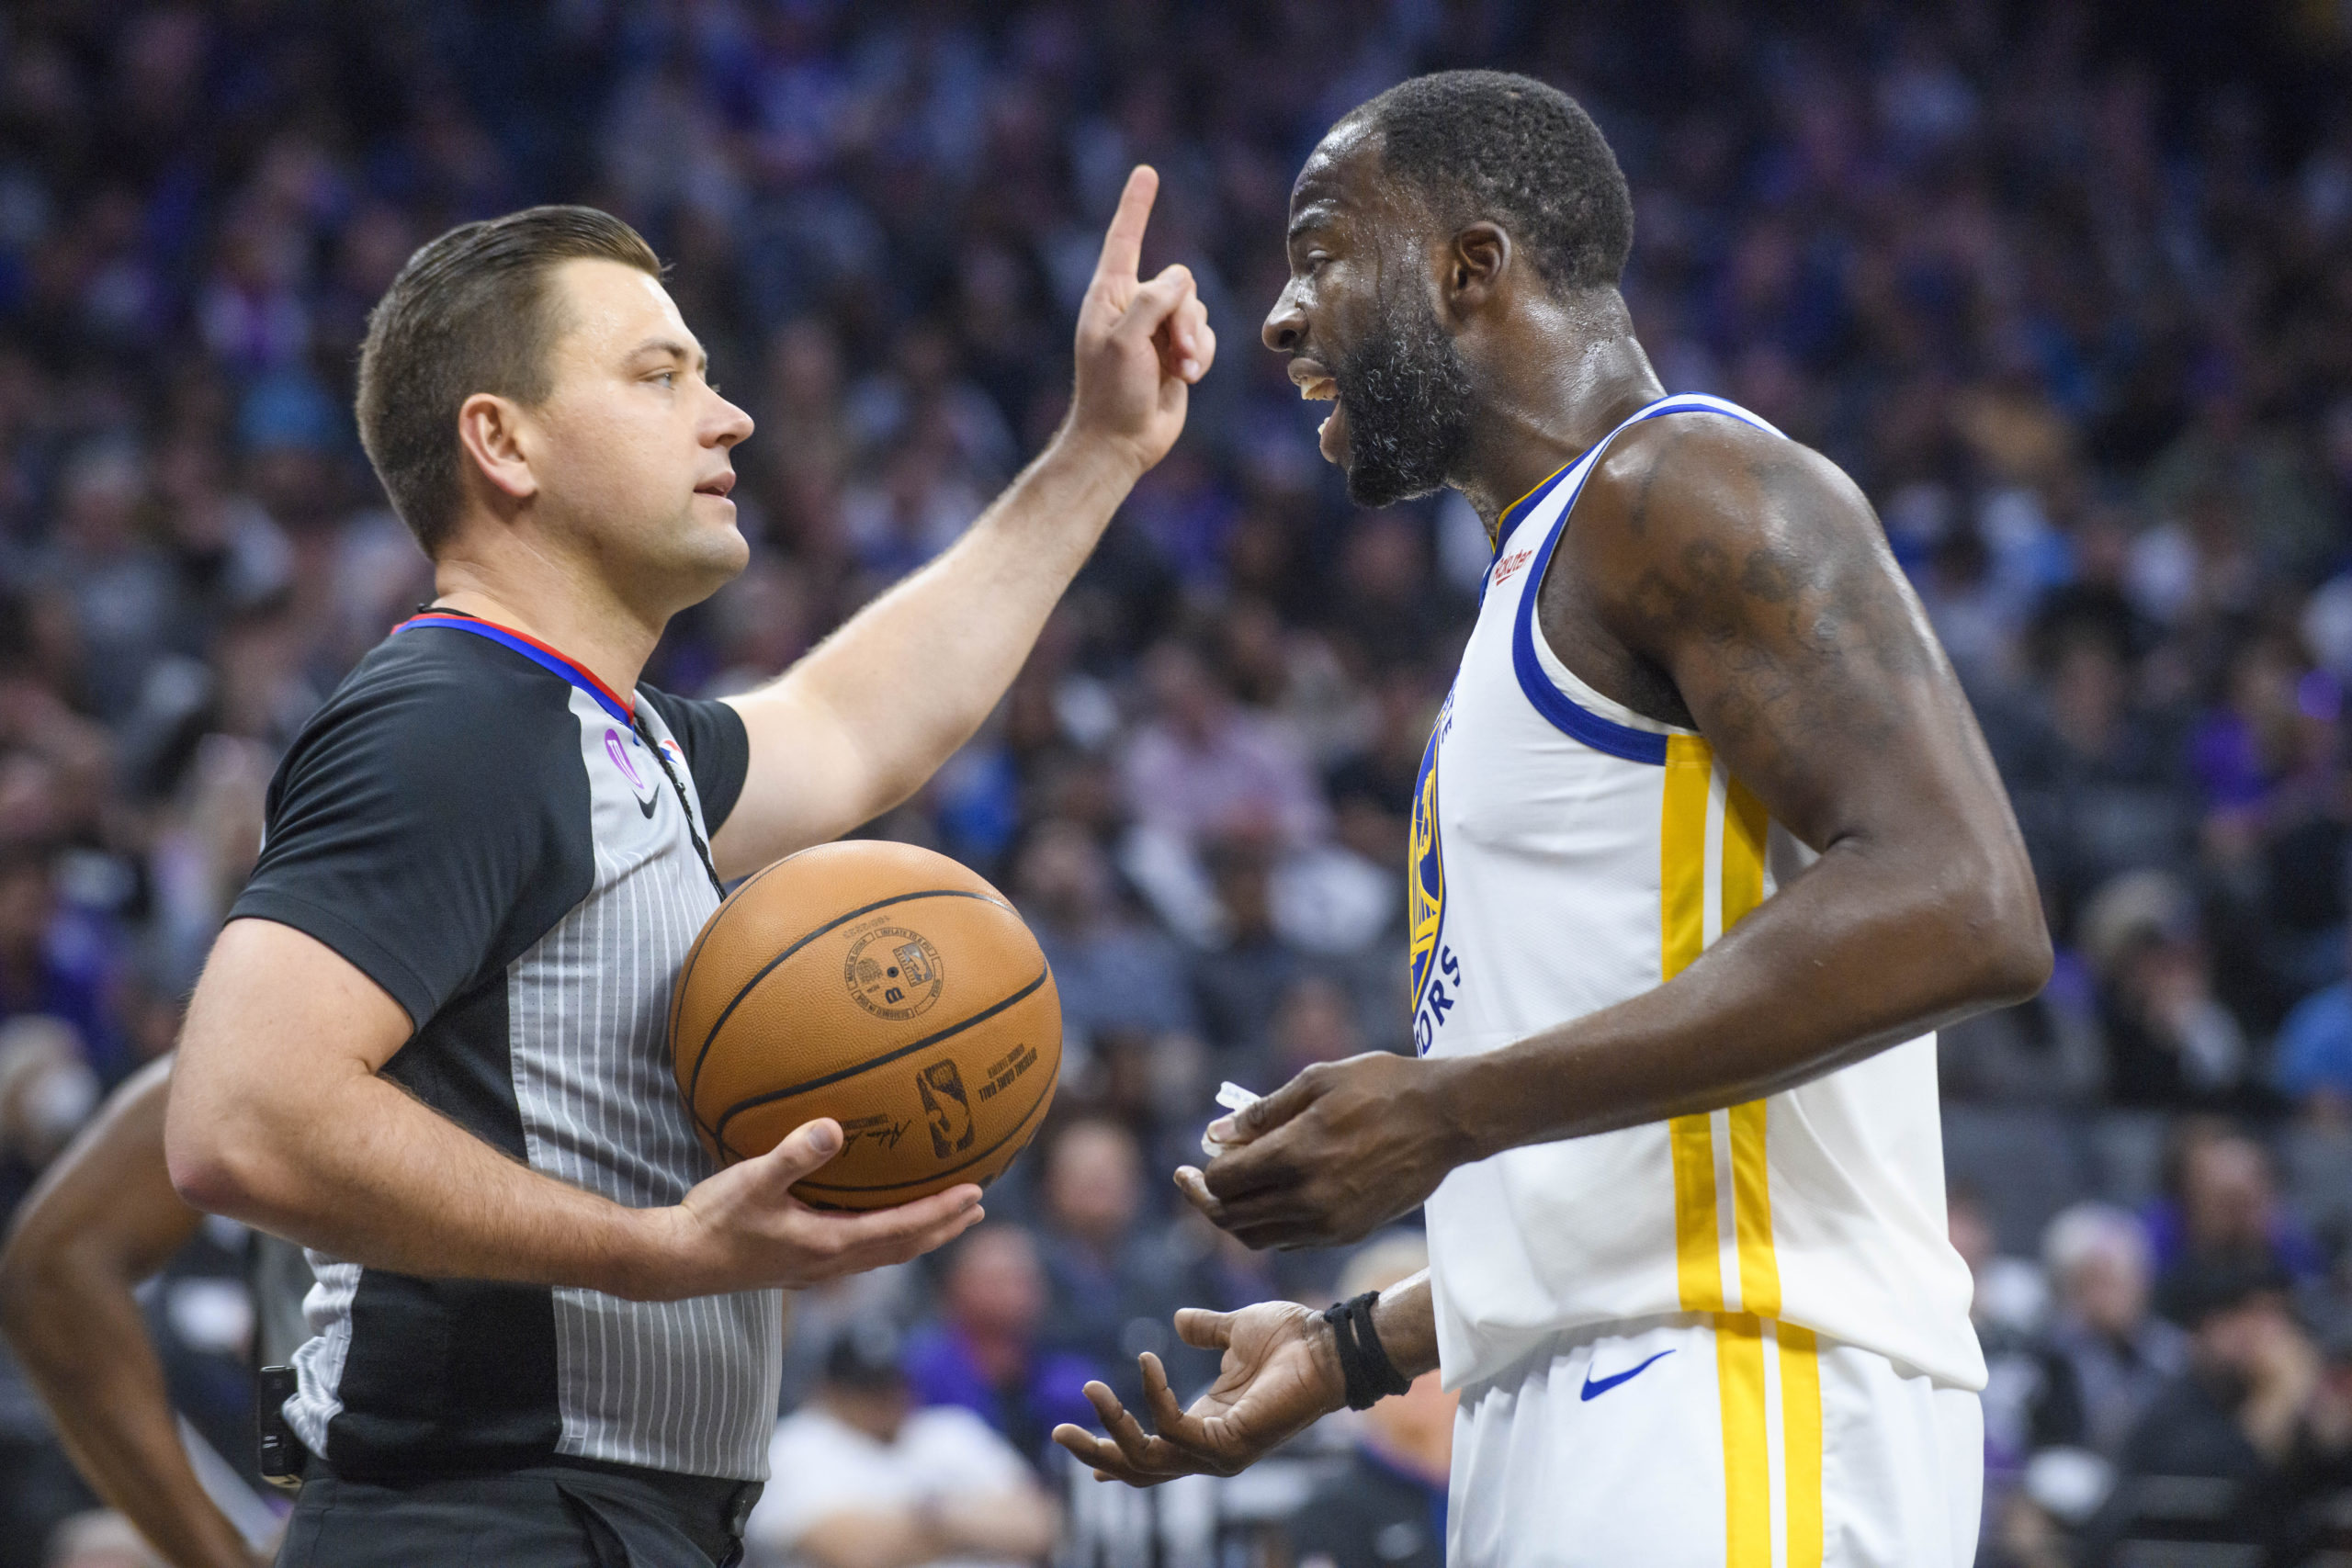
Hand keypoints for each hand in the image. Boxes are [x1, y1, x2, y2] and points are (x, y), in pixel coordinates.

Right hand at [634, 1117, 983, 1298]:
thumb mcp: (753, 1180)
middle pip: (903, 1249)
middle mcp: (830, 1264)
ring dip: (918, 1237)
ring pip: (883, 1255)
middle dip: (943, 1228)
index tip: (976, 1195)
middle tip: (977, 1209)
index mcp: (829, 1244)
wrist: (677, 1261)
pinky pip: (859, 1253)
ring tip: (944, 1219)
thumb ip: (793, 1153)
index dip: (941, 1213)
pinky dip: (885, 1238)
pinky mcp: (799, 1266)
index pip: (902, 1229)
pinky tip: (877, 1222)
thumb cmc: (714, 1220)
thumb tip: (833, 1127)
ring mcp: (815, 1270)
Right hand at [1052, 1301, 1343, 1484]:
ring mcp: (1221, 1453)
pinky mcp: (1230, 1445)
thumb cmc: (1293, 1339)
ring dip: (1113, 1425)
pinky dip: (1153, 1397)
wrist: (1328, 1344)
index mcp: (1208, 1424)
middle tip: (1058, 1432)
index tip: (1083, 1452)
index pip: (1154, 1453)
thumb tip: (1180, 1319)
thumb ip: (1206, 1329)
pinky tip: (1147, 1362)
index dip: (1117, 1451)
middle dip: (1097, 1454)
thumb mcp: (1236, 1331)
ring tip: (1091, 1388)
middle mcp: (1210, 1447)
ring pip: (1148, 1459)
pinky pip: (1174, 1428)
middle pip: (1141, 1471)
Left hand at [1060, 166, 1214, 478]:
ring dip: (1196, 341)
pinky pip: (1206, 334)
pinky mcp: (1178, 351)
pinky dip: (1202, 355)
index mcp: (1108, 295)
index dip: (1137, 206)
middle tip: (1176, 353)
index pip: (1124, 239)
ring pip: (1197, 308)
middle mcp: (1133, 305)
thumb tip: (1181, 281)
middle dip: (1186, 317)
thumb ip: (1151, 301)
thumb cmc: (1111, 393)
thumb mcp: (1124, 341)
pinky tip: (1188, 378)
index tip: (1147, 173)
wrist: (1121, 441)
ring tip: (1182, 371)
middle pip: (1180, 281)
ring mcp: (1157, 328)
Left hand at [1178, 1052, 1472, 1248]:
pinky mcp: (1350, 1232)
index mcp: (1296, 1153)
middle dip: (1206, 1200)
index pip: (1224, 1182)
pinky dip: (1269, 1225)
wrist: (1447, 1118)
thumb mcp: (1317, 1081)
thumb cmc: (1382, 1087)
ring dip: (1235, 1217)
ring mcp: (1331, 1222)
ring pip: (1259, 1237)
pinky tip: (1269, 1197)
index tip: (1195, 1159)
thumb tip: (1215, 1134)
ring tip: (1229, 1191)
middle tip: (1193, 1180)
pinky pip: (1292, 1240)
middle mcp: (1310, 1197)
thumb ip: (1261, 1113)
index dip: (1202, 1173)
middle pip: (1233, 1218)